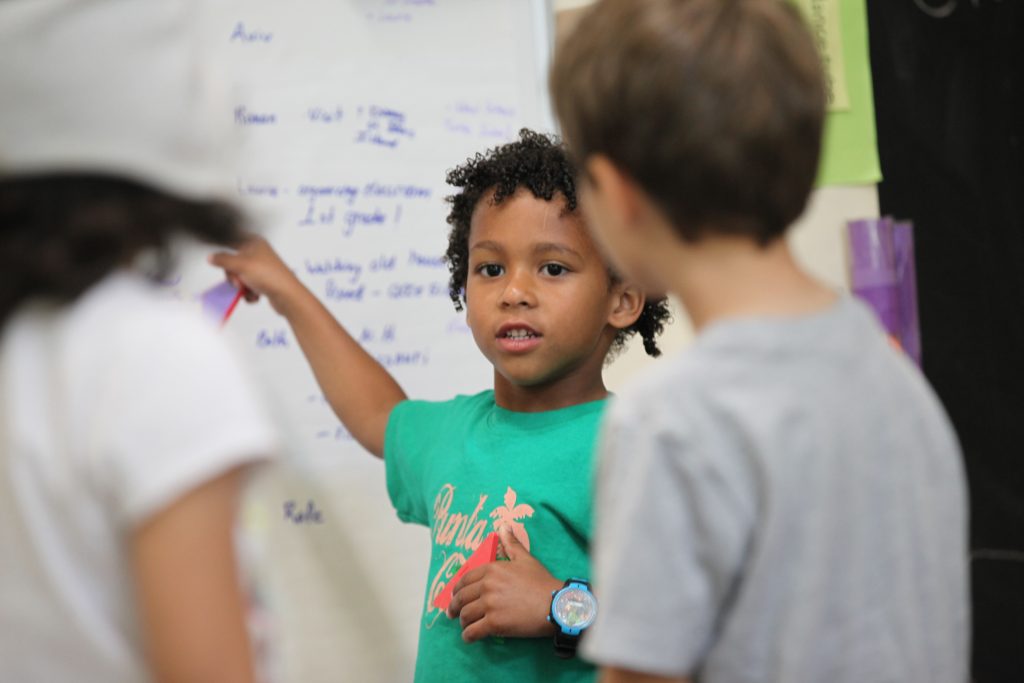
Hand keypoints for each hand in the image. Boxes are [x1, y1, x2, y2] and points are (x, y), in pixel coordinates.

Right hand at [208, 236, 302, 315]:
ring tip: (249, 289)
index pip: (232, 238)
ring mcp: (260, 268)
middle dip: (233, 275)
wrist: (287, 296)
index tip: (215, 253)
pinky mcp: (263, 281)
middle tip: (239, 281)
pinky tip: (256, 295)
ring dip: (241, 286)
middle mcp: (257, 253)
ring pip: (239, 276)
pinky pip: (248, 286)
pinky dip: (249, 293)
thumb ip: (222, 260)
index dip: (222, 243)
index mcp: (253, 242)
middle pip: (232, 262)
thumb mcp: (240, 264)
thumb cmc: (268, 275)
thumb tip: (211, 257)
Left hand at [446, 526, 562, 642]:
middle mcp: (487, 586)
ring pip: (465, 615)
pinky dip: (468, 636)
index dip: (456, 589)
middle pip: (461, 598)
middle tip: (452, 613)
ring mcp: (490, 605)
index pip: (465, 579)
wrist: (556, 604)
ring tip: (465, 626)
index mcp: (492, 569)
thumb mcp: (525, 558)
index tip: (454, 595)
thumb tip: (503, 525)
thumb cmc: (541, 581)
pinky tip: (468, 638)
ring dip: (462, 622)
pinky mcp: (494, 624)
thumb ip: (511, 543)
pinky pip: (473, 631)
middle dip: (453, 607)